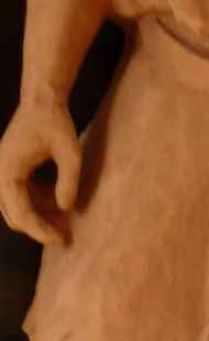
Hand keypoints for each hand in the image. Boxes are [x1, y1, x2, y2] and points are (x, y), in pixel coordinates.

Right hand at [0, 98, 81, 245]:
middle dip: (39, 227)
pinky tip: (57, 201)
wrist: (41, 100)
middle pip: (14, 216)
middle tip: (65, 234)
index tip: (61, 240)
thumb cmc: (55, 122)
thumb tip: (65, 209)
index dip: (41, 231)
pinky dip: (36, 202)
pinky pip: (19, 196)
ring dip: (38, 216)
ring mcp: (0, 174)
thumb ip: (68, 180)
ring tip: (64, 220)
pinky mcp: (7, 171)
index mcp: (7, 174)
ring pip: (16, 208)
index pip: (21, 215)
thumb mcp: (70, 150)